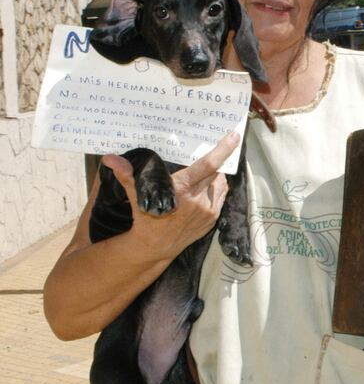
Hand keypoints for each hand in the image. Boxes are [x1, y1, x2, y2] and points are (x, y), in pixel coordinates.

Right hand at [100, 132, 239, 260]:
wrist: (155, 247)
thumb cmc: (146, 219)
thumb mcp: (137, 195)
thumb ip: (127, 175)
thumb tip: (109, 158)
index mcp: (183, 189)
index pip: (209, 164)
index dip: (223, 149)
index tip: (233, 136)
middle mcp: (199, 199)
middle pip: (216, 172)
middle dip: (217, 161)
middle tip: (216, 149)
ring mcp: (208, 210)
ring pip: (220, 184)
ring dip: (215, 176)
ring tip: (207, 171)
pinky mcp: (212, 219)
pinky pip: (221, 197)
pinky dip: (216, 189)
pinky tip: (208, 186)